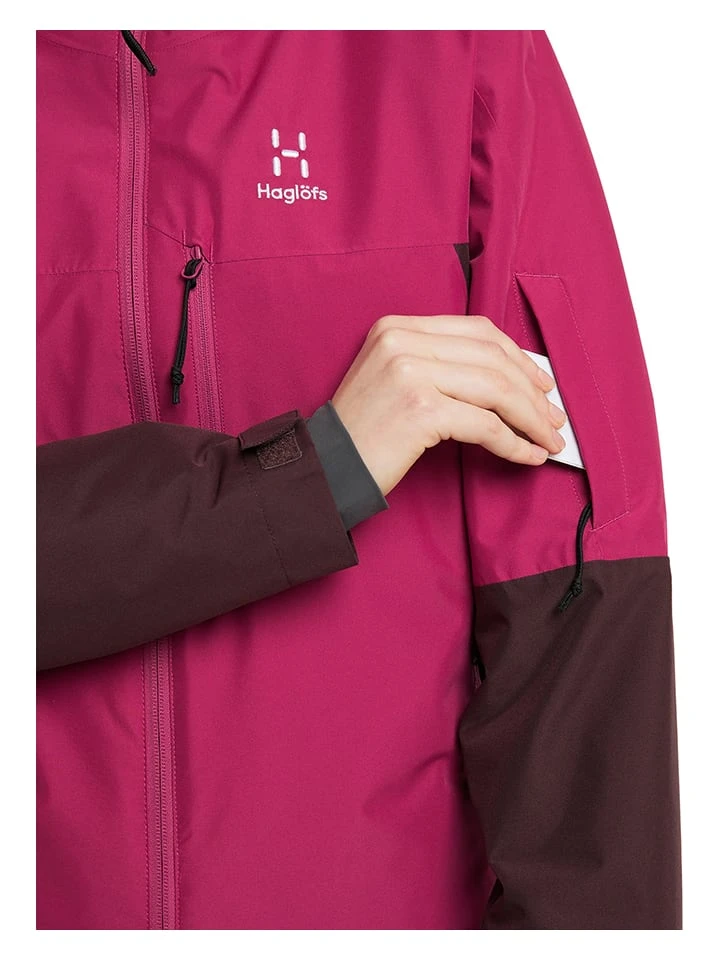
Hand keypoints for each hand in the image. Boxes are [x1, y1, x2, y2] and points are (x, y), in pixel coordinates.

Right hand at [331, 314, 566, 496]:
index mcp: (397, 327)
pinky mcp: (419, 409)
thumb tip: (509, 379)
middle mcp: (402, 341)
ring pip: (495, 390)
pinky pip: (484, 425)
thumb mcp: (393, 378)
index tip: (542, 385)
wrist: (325, 468)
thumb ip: (439, 365)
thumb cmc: (363, 432)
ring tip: (548, 440)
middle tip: (554, 419)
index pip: (477, 331)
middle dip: (533, 393)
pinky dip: (513, 443)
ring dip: (531, 419)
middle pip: (492, 359)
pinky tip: (527, 456)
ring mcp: (410, 372)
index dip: (518, 358)